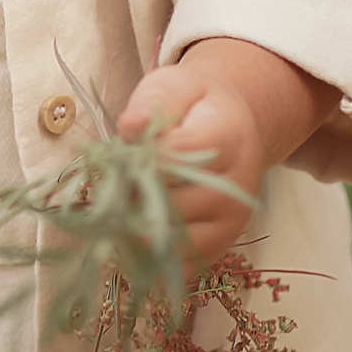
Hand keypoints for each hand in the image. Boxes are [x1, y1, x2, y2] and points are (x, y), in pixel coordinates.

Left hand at [116, 38, 338, 266]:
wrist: (234, 129)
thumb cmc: (195, 106)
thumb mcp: (175, 86)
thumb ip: (152, 102)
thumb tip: (130, 125)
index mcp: (230, 137)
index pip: (184, 155)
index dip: (145, 159)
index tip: (123, 155)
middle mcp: (238, 186)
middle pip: (176, 202)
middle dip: (134, 195)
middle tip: (112, 184)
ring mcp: (232, 221)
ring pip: (175, 239)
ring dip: (136, 229)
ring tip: (117, 208)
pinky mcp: (220, 245)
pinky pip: (181, 265)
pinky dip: (149, 256)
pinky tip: (130, 234)